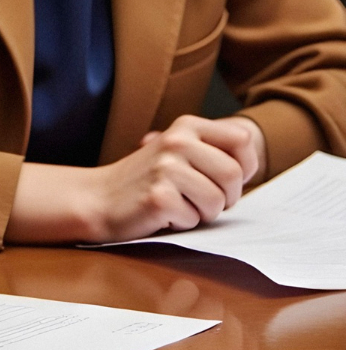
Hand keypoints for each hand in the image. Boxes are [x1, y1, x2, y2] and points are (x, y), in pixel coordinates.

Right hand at [9, 114, 258, 244]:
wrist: (99, 198)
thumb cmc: (148, 180)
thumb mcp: (179, 152)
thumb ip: (214, 150)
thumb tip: (250, 165)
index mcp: (186, 126)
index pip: (243, 139)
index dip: (245, 165)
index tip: (224, 178)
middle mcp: (176, 141)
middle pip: (233, 175)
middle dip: (225, 197)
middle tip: (201, 199)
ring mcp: (165, 168)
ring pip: (218, 201)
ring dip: (204, 213)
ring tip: (180, 205)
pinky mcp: (158, 197)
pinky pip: (193, 218)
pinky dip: (182, 223)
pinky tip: (162, 213)